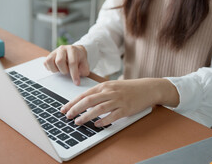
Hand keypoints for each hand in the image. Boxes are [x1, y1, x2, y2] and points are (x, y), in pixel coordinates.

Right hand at [44, 45, 89, 85]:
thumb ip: (84, 70)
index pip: (72, 62)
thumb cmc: (79, 58)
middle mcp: (62, 49)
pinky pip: (45, 63)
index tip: (76, 82)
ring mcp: (54, 51)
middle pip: (59, 61)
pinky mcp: (49, 55)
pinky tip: (57, 68)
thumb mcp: (85, 63)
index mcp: (72, 50)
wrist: (74, 51)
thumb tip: (78, 75)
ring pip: (50, 62)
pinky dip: (50, 68)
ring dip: (56, 69)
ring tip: (61, 69)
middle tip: (67, 71)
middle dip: (64, 70)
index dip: (74, 74)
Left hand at [60, 78, 179, 126]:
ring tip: (78, 122)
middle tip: (67, 116)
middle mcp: (110, 92)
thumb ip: (99, 93)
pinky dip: (103, 121)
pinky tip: (97, 125)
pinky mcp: (126, 109)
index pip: (85, 94)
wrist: (147, 88)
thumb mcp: (112, 86)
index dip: (73, 102)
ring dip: (86, 116)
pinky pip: (112, 116)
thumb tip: (83, 102)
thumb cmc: (128, 88)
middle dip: (75, 109)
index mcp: (104, 86)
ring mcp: (118, 100)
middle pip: (89, 101)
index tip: (64, 108)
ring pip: (98, 109)